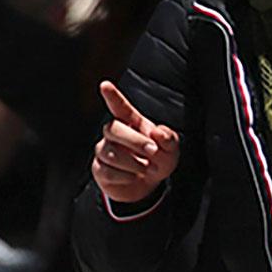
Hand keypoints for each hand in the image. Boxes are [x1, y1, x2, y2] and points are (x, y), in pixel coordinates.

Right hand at [91, 81, 179, 204]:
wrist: (147, 186)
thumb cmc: (157, 160)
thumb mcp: (171, 149)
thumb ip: (169, 138)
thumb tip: (158, 133)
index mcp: (132, 122)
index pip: (120, 107)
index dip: (112, 96)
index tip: (105, 85)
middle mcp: (114, 133)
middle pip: (113, 128)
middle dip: (135, 142)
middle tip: (153, 152)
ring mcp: (104, 150)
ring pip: (111, 153)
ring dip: (134, 164)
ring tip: (146, 168)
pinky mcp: (99, 168)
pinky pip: (108, 172)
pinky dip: (126, 177)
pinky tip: (133, 176)